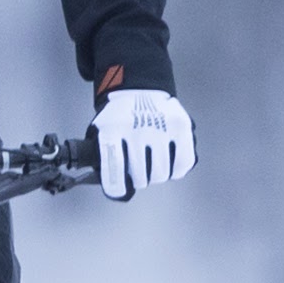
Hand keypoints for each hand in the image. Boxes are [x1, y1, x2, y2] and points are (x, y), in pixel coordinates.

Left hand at [93, 85, 191, 200]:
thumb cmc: (119, 119)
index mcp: (112, 128)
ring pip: (160, 174)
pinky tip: (170, 167)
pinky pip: (183, 163)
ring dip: (156, 177)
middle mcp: (136, 127)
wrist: (140, 90)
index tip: (117, 192)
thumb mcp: (101, 131)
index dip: (115, 184)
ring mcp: (160, 126)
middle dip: (138, 180)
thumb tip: (106, 184)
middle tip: (138, 173)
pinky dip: (176, 172)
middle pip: (140, 175)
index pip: (113, 163)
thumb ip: (100, 155)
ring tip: (152, 167)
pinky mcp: (181, 126)